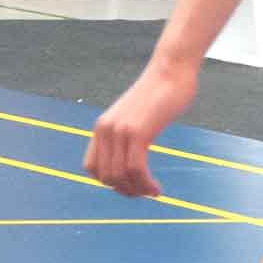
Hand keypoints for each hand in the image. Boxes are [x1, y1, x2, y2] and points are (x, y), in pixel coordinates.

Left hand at [85, 55, 196, 198]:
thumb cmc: (160, 94)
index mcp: (102, 127)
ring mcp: (120, 130)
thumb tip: (129, 160)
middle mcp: (105, 130)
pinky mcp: (138, 131)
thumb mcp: (136, 117)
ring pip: (120, 176)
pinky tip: (157, 189)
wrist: (171, 70)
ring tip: (153, 191)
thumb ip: (128, 135)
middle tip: (145, 192)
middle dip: (126, 190)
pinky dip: (145, 184)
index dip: (109, 183)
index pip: (92, 168)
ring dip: (137, 190)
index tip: (131, 185)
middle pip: (106, 176)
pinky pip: (136, 169)